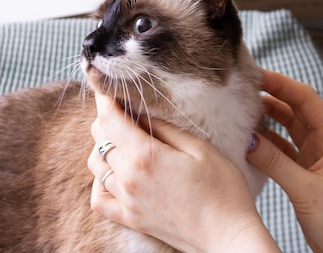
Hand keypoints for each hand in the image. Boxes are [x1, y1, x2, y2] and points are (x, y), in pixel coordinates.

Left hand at [88, 93, 279, 252]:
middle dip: (107, 119)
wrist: (227, 235)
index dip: (104, 98)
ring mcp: (126, 201)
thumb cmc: (222, 188)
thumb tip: (139, 112)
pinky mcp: (130, 219)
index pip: (109, 118)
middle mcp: (128, 179)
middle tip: (126, 112)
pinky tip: (115, 173)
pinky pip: (99, 199)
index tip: (107, 87)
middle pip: (99, 138)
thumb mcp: (198, 147)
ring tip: (125, 140)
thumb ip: (164, 128)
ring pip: (95, 165)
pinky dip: (100, 182)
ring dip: (103, 147)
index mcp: (144, 155)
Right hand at [246, 70, 322, 252]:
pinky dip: (266, 142)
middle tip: (243, 89)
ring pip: (286, 127)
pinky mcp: (305, 172)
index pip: (305, 98)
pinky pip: (282, 149)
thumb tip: (247, 139)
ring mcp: (314, 157)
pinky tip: (249, 140)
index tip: (255, 75)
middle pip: (294, 108)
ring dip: (266, 119)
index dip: (281, 83)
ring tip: (241, 110)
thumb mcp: (307, 189)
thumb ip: (275, 162)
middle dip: (270, 96)